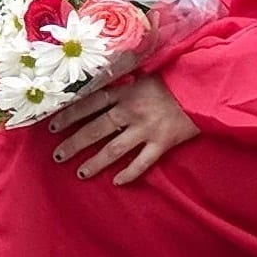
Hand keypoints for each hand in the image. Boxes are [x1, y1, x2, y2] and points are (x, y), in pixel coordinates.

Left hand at [47, 74, 199, 185]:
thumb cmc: (174, 78)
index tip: (52, 126)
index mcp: (125, 91)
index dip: (69, 115)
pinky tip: (117, 182)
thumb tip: (100, 87)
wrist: (204, 87)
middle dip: (74, 143)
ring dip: (95, 162)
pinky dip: (129, 174)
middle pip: (96, 129)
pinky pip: (142, 163)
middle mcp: (131, 111)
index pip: (90, 103)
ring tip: (80, 173)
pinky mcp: (162, 143)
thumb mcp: (144, 74)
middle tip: (58, 155)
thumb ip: (124, 83)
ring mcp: (146, 129)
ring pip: (114, 150)